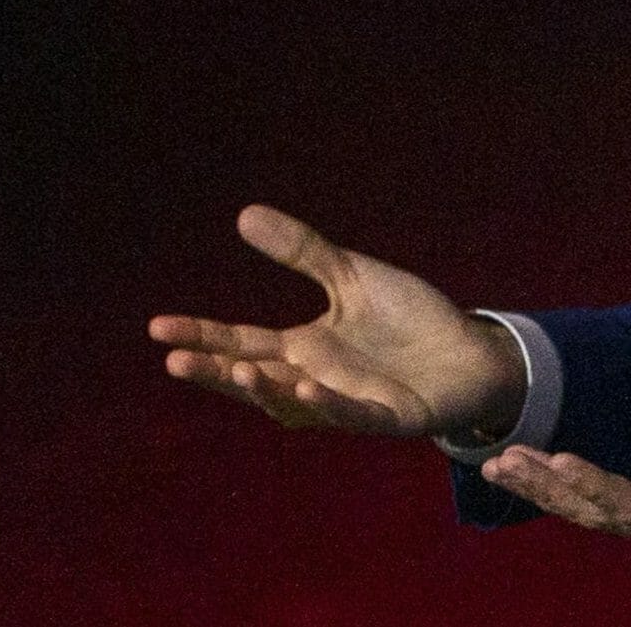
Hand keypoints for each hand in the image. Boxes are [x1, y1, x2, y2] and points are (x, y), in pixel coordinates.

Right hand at [149, 205, 525, 438]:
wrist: (472, 350)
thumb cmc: (409, 317)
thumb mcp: (352, 276)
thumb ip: (303, 251)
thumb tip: (243, 214)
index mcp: (304, 347)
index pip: (241, 341)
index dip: (202, 336)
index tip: (158, 328)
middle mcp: (316, 379)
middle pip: (255, 380)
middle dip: (216, 373)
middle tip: (175, 361)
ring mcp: (348, 402)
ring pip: (294, 404)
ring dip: (265, 391)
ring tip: (237, 369)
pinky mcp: (388, 416)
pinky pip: (351, 414)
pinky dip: (326, 403)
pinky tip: (303, 387)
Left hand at [480, 418, 630, 569]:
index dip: (598, 488)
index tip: (561, 463)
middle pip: (598, 513)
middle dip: (549, 489)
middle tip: (502, 461)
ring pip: (591, 511)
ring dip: (544, 490)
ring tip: (496, 465)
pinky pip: (601, 503)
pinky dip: (563, 487)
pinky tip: (531, 470)